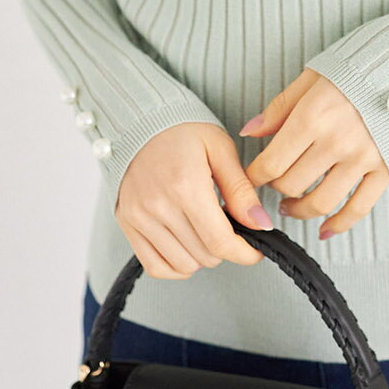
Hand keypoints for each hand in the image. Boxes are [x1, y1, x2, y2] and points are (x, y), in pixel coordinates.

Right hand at [113, 122, 272, 277]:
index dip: (244, 253)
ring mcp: (139, 217)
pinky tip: (187, 247)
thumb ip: (241, 190)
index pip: (219, 241)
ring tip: (206, 231)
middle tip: (229, 227)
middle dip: (225, 248)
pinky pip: (155, 267)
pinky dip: (177, 266)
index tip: (255, 251)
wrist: (141, 121)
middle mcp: (158, 205)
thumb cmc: (184, 132)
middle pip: (204, 256)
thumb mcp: (221, 150)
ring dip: (203, 257)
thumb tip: (261, 223)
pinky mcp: (127, 223)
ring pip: (183, 266)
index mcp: (185, 185)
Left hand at [240, 70, 388, 237]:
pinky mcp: (386, 169)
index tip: (253, 177)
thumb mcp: (312, 77)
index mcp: (312, 116)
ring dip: (300, 211)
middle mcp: (335, 141)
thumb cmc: (357, 68)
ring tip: (292, 207)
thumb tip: (249, 132)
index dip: (255, 176)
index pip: (271, 163)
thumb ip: (279, 108)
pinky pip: (358, 208)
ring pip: (320, 202)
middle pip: (291, 185)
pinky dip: (339, 224)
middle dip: (276, 189)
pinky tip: (325, 229)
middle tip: (274, 185)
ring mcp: (362, 158)